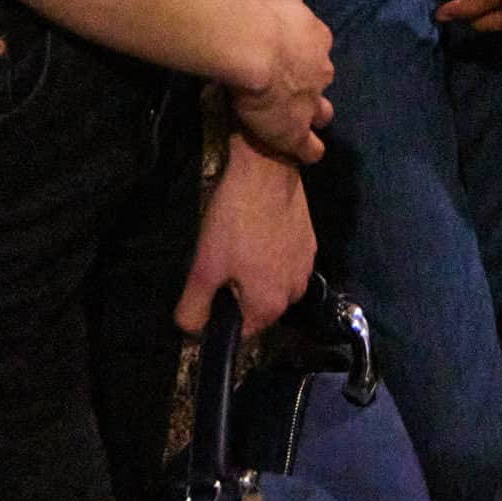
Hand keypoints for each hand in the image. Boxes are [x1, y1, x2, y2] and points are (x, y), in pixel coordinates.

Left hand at [175, 130, 315, 337]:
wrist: (265, 168)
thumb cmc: (234, 220)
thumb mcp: (204, 268)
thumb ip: (194, 309)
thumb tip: (191, 331)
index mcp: (270, 306)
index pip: (240, 332)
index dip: (220, 313)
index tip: (210, 286)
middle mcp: (295, 293)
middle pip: (257, 307)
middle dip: (238, 291)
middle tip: (222, 259)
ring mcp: (306, 265)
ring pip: (272, 282)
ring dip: (256, 272)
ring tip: (239, 242)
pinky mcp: (309, 240)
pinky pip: (284, 260)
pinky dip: (271, 252)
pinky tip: (257, 229)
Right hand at [229, 0, 334, 165]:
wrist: (254, 47)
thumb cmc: (261, 16)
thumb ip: (288, 3)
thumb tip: (288, 3)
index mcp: (317, 38)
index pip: (317, 48)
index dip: (303, 54)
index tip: (287, 56)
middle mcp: (321, 71)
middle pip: (322, 80)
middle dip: (311, 84)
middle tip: (288, 86)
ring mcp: (312, 103)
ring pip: (323, 114)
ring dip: (313, 116)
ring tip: (296, 122)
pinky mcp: (297, 132)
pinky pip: (311, 149)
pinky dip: (308, 151)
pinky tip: (302, 154)